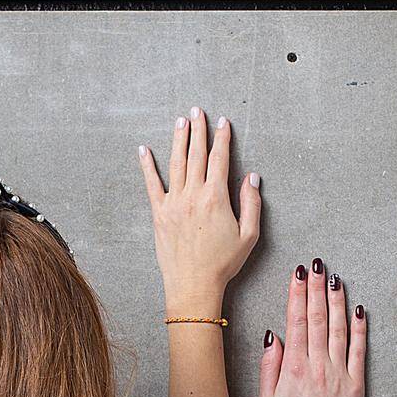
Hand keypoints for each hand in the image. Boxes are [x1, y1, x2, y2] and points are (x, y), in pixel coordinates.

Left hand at [139, 107, 260, 312]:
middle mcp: (193, 195)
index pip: (219, 159)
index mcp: (216, 198)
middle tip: (198, 111)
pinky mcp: (159, 214)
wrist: (194, 285)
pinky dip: (147, 165)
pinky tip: (144, 150)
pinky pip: (152, 184)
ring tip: (181, 120)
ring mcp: (174, 203)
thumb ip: (252, 203)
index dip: (222, 138)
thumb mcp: (249, 236)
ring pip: (176, 163)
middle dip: (198, 130)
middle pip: (196, 154)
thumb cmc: (223, 264)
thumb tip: (252, 177)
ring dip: (178, 139)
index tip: (222, 122)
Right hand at [260, 260, 366, 396]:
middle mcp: (319, 365)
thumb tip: (273, 337)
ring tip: (335, 278)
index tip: (298, 273)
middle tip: (317, 264)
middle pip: (318, 318)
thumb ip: (269, 367)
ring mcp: (340, 372)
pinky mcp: (356, 382)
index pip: (297, 321)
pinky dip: (359, 327)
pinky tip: (358, 309)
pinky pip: (359, 349)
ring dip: (337, 300)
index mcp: (294, 368)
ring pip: (339, 328)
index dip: (297, 294)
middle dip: (317, 288)